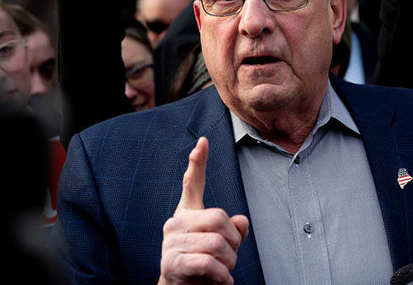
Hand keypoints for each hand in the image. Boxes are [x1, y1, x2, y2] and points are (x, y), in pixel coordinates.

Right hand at [158, 138, 248, 284]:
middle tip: (231, 257)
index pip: (192, 184)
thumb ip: (232, 230)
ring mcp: (171, 242)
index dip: (198, 162)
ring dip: (229, 262)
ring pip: (217, 243)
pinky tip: (222, 281)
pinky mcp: (172, 262)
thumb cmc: (201, 267)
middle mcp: (176, 223)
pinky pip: (208, 263)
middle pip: (219, 219)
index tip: (202, 142)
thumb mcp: (221, 246)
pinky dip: (222, 276)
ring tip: (224, 272)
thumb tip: (241, 222)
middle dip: (233, 241)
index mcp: (187, 214)